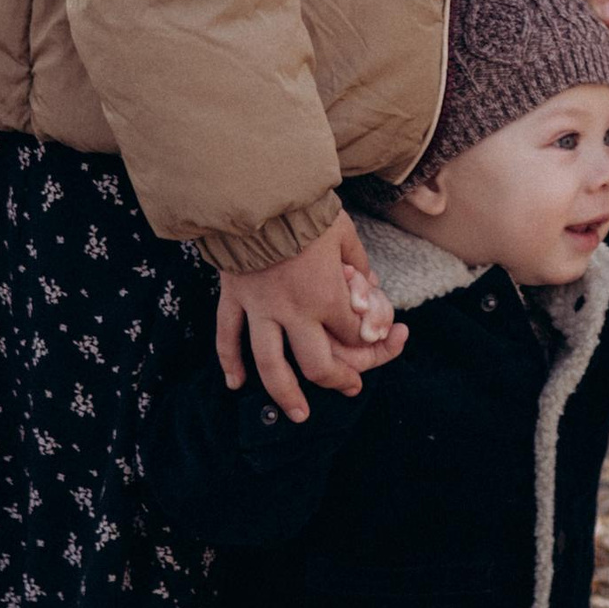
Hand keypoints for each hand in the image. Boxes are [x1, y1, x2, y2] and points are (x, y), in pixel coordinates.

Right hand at [217, 214, 407, 420]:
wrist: (256, 193)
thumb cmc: (304, 210)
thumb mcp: (344, 233)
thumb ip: (358, 263)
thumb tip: (369, 283)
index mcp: (326, 295)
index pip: (353, 335)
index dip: (373, 342)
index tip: (380, 337)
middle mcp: (294, 311)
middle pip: (318, 365)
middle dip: (338, 380)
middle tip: (350, 388)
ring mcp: (260, 309)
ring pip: (271, 365)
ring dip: (285, 394)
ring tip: (298, 414)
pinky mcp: (234, 299)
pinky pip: (228, 337)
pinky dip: (230, 363)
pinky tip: (236, 384)